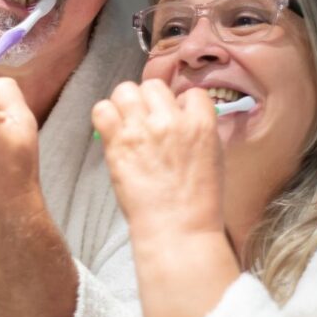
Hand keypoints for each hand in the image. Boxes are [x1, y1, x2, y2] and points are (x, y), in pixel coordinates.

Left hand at [93, 82, 238, 316]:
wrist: (177, 230)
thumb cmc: (198, 203)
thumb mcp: (214, 159)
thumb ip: (198, 131)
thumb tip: (182, 116)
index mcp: (201, 123)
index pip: (190, 93)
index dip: (180, 105)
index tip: (174, 119)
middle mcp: (171, 120)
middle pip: (153, 86)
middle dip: (149, 102)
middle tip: (145, 122)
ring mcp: (143, 129)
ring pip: (125, 90)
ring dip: (125, 104)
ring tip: (126, 125)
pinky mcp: (118, 142)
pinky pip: (102, 109)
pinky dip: (104, 116)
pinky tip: (111, 132)